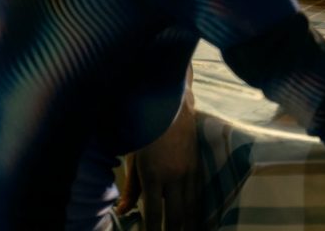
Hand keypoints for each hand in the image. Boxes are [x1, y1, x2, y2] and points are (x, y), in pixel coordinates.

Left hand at [117, 88, 200, 230]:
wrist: (170, 106)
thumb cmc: (145, 131)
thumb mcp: (133, 159)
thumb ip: (131, 188)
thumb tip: (124, 211)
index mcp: (154, 175)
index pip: (155, 213)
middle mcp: (174, 176)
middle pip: (177, 214)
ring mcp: (190, 171)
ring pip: (192, 206)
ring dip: (190, 224)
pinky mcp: (198, 165)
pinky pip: (199, 193)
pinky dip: (198, 209)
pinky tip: (197, 218)